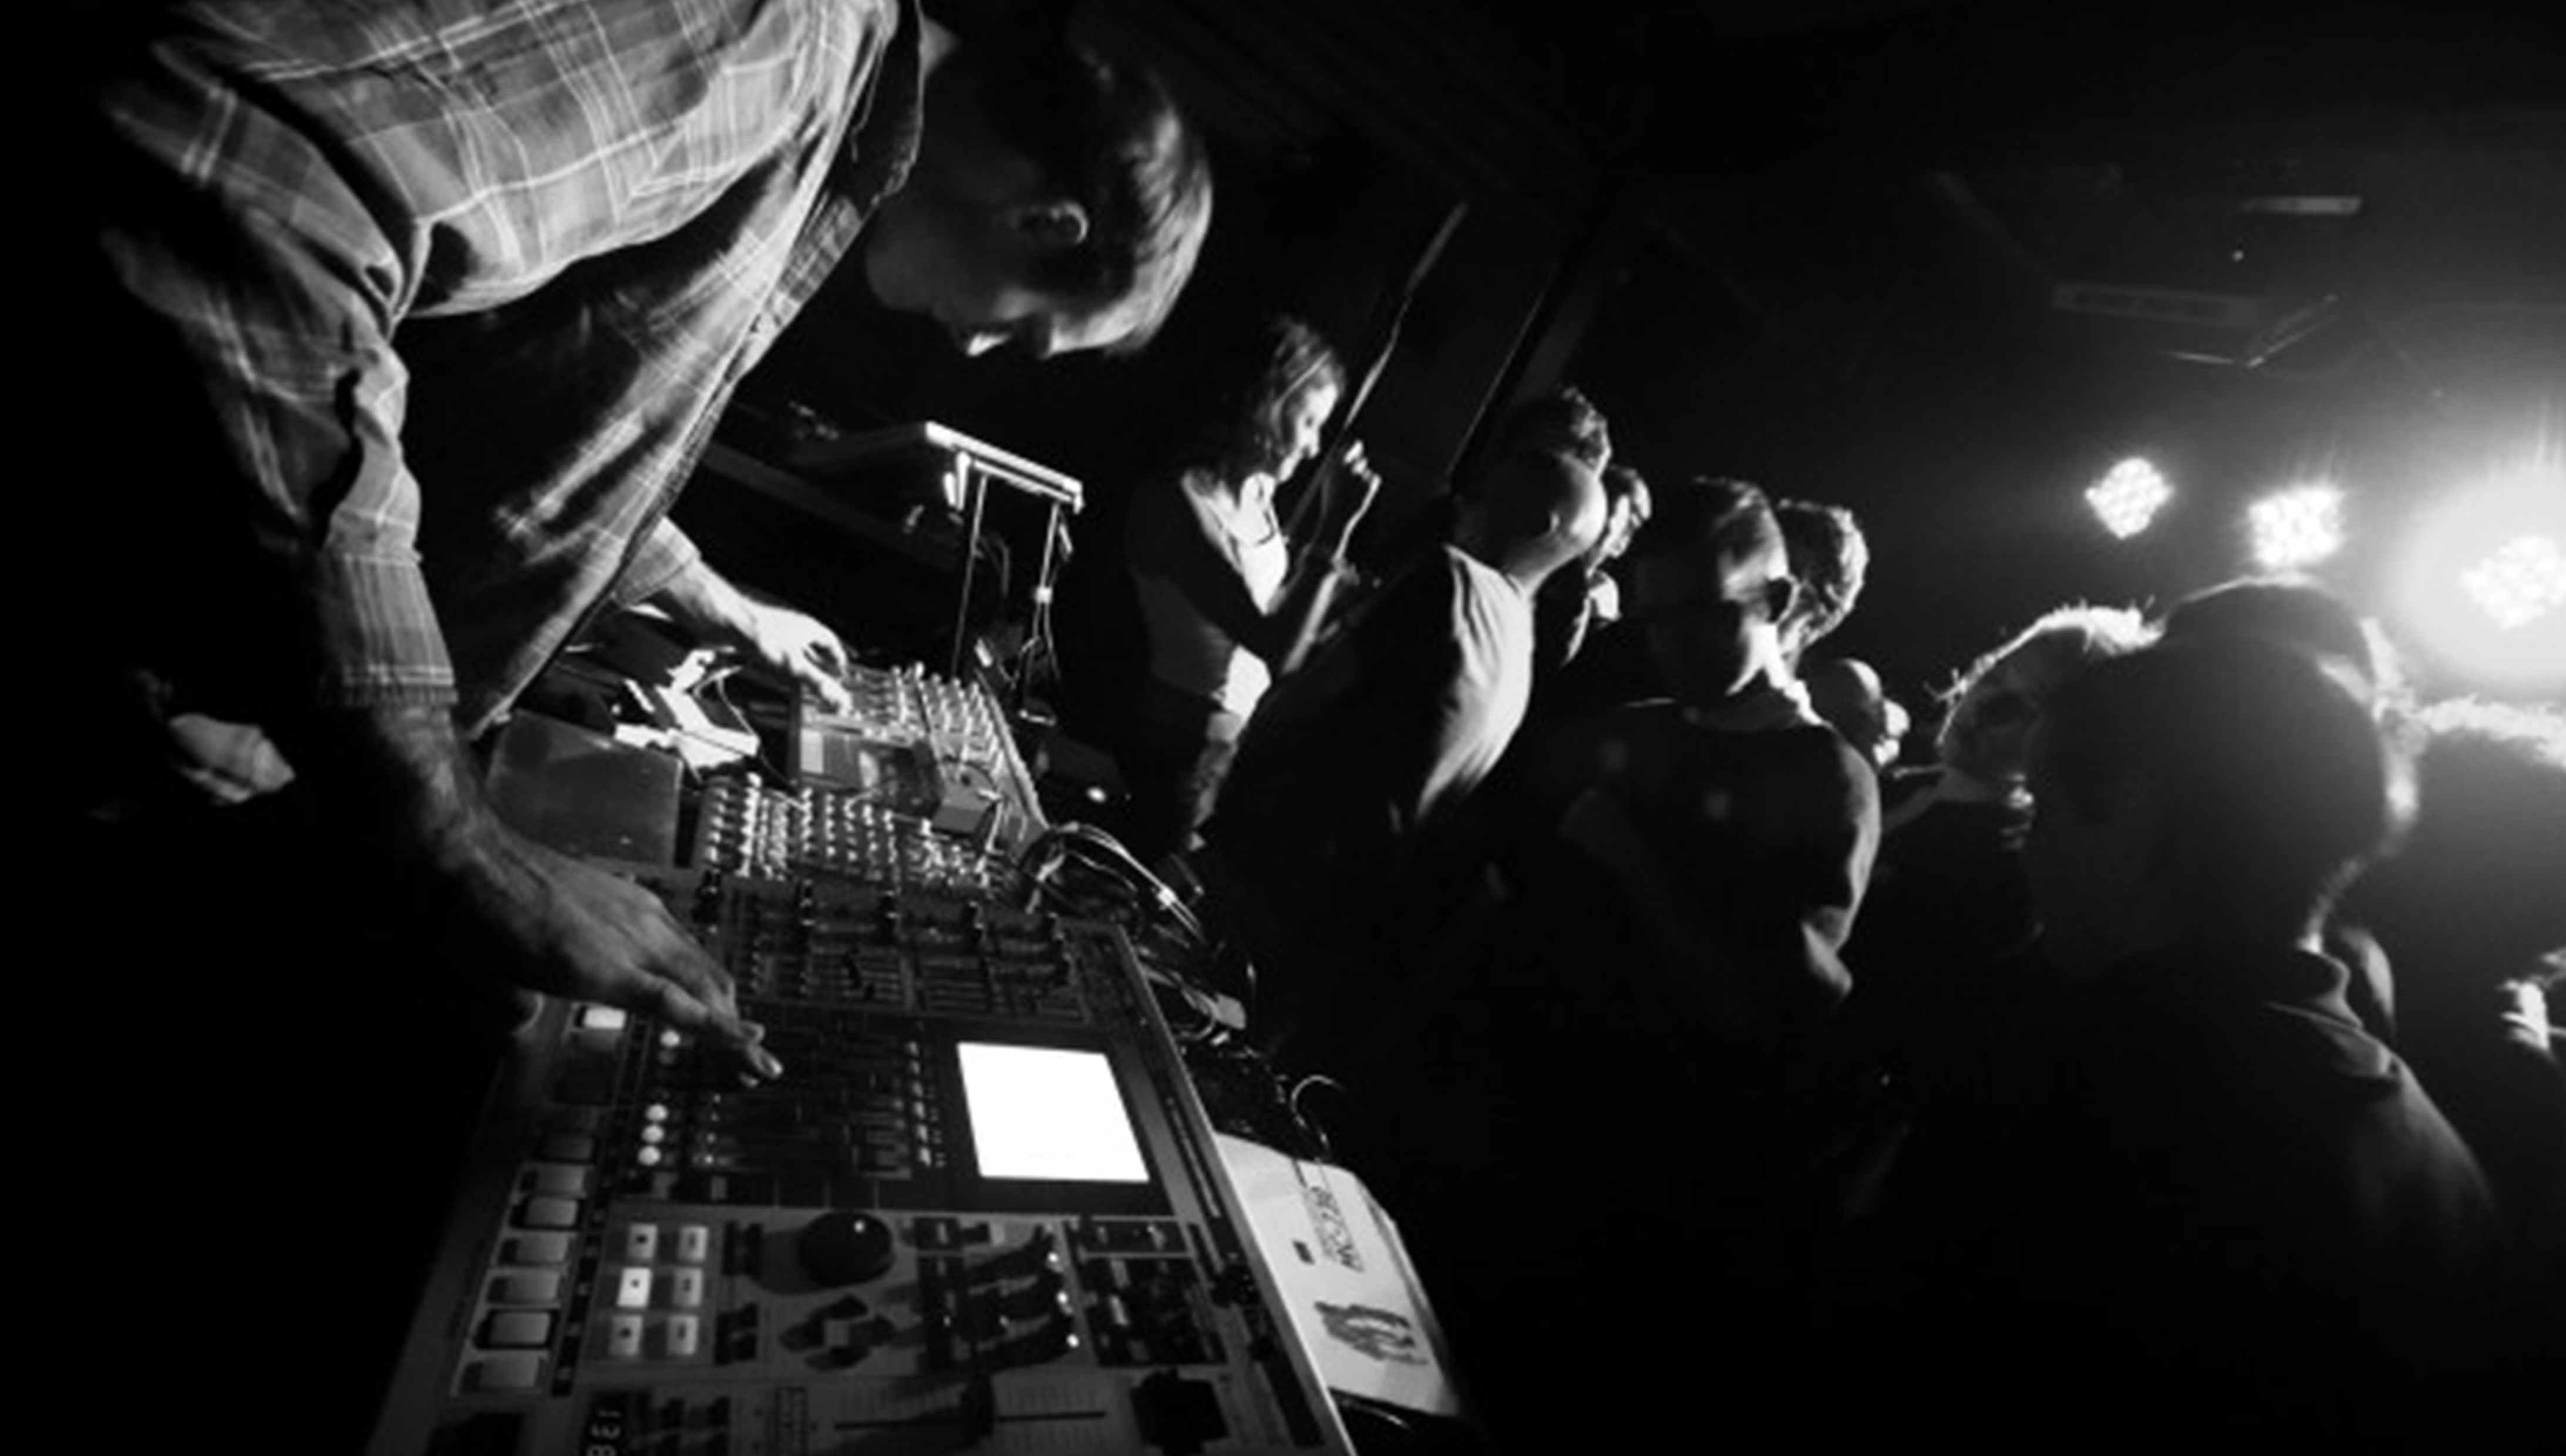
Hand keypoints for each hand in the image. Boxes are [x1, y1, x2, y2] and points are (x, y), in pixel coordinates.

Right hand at [309, 703, 782, 1082]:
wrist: (472, 861)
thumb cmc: (494, 895)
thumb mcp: (532, 942)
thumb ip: (535, 981)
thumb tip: (523, 1017)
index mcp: (634, 913)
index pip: (692, 962)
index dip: (717, 997)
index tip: (738, 1025)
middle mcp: (646, 923)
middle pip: (710, 978)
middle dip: (736, 1020)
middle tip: (755, 1055)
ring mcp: (633, 942)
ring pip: (706, 991)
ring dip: (735, 1030)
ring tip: (758, 1063)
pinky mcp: (609, 968)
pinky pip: (675, 1003)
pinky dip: (715, 1027)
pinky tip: (739, 1044)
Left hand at [650, 562, 852, 712]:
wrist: (724, 618)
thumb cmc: (758, 631)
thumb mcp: (794, 665)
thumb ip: (818, 683)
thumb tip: (840, 699)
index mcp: (807, 627)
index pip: (831, 642)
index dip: (838, 656)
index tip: (841, 668)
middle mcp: (791, 626)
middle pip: (811, 645)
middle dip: (818, 661)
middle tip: (822, 676)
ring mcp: (772, 629)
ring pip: (790, 647)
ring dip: (796, 663)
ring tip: (799, 677)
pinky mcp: (754, 636)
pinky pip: (771, 650)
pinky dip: (776, 663)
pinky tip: (771, 671)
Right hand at [1314, 441, 1383, 559]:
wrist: (1335, 519)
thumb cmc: (1329, 501)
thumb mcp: (1328, 480)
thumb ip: (1336, 464)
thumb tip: (1345, 450)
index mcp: (1335, 464)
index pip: (1351, 445)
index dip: (1355, 447)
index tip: (1357, 448)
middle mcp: (1347, 467)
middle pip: (1362, 459)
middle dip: (1360, 467)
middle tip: (1357, 476)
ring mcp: (1359, 476)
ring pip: (1367, 471)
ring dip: (1364, 479)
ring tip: (1353, 493)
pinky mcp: (1369, 485)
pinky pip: (1375, 479)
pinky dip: (1371, 486)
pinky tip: (1361, 496)